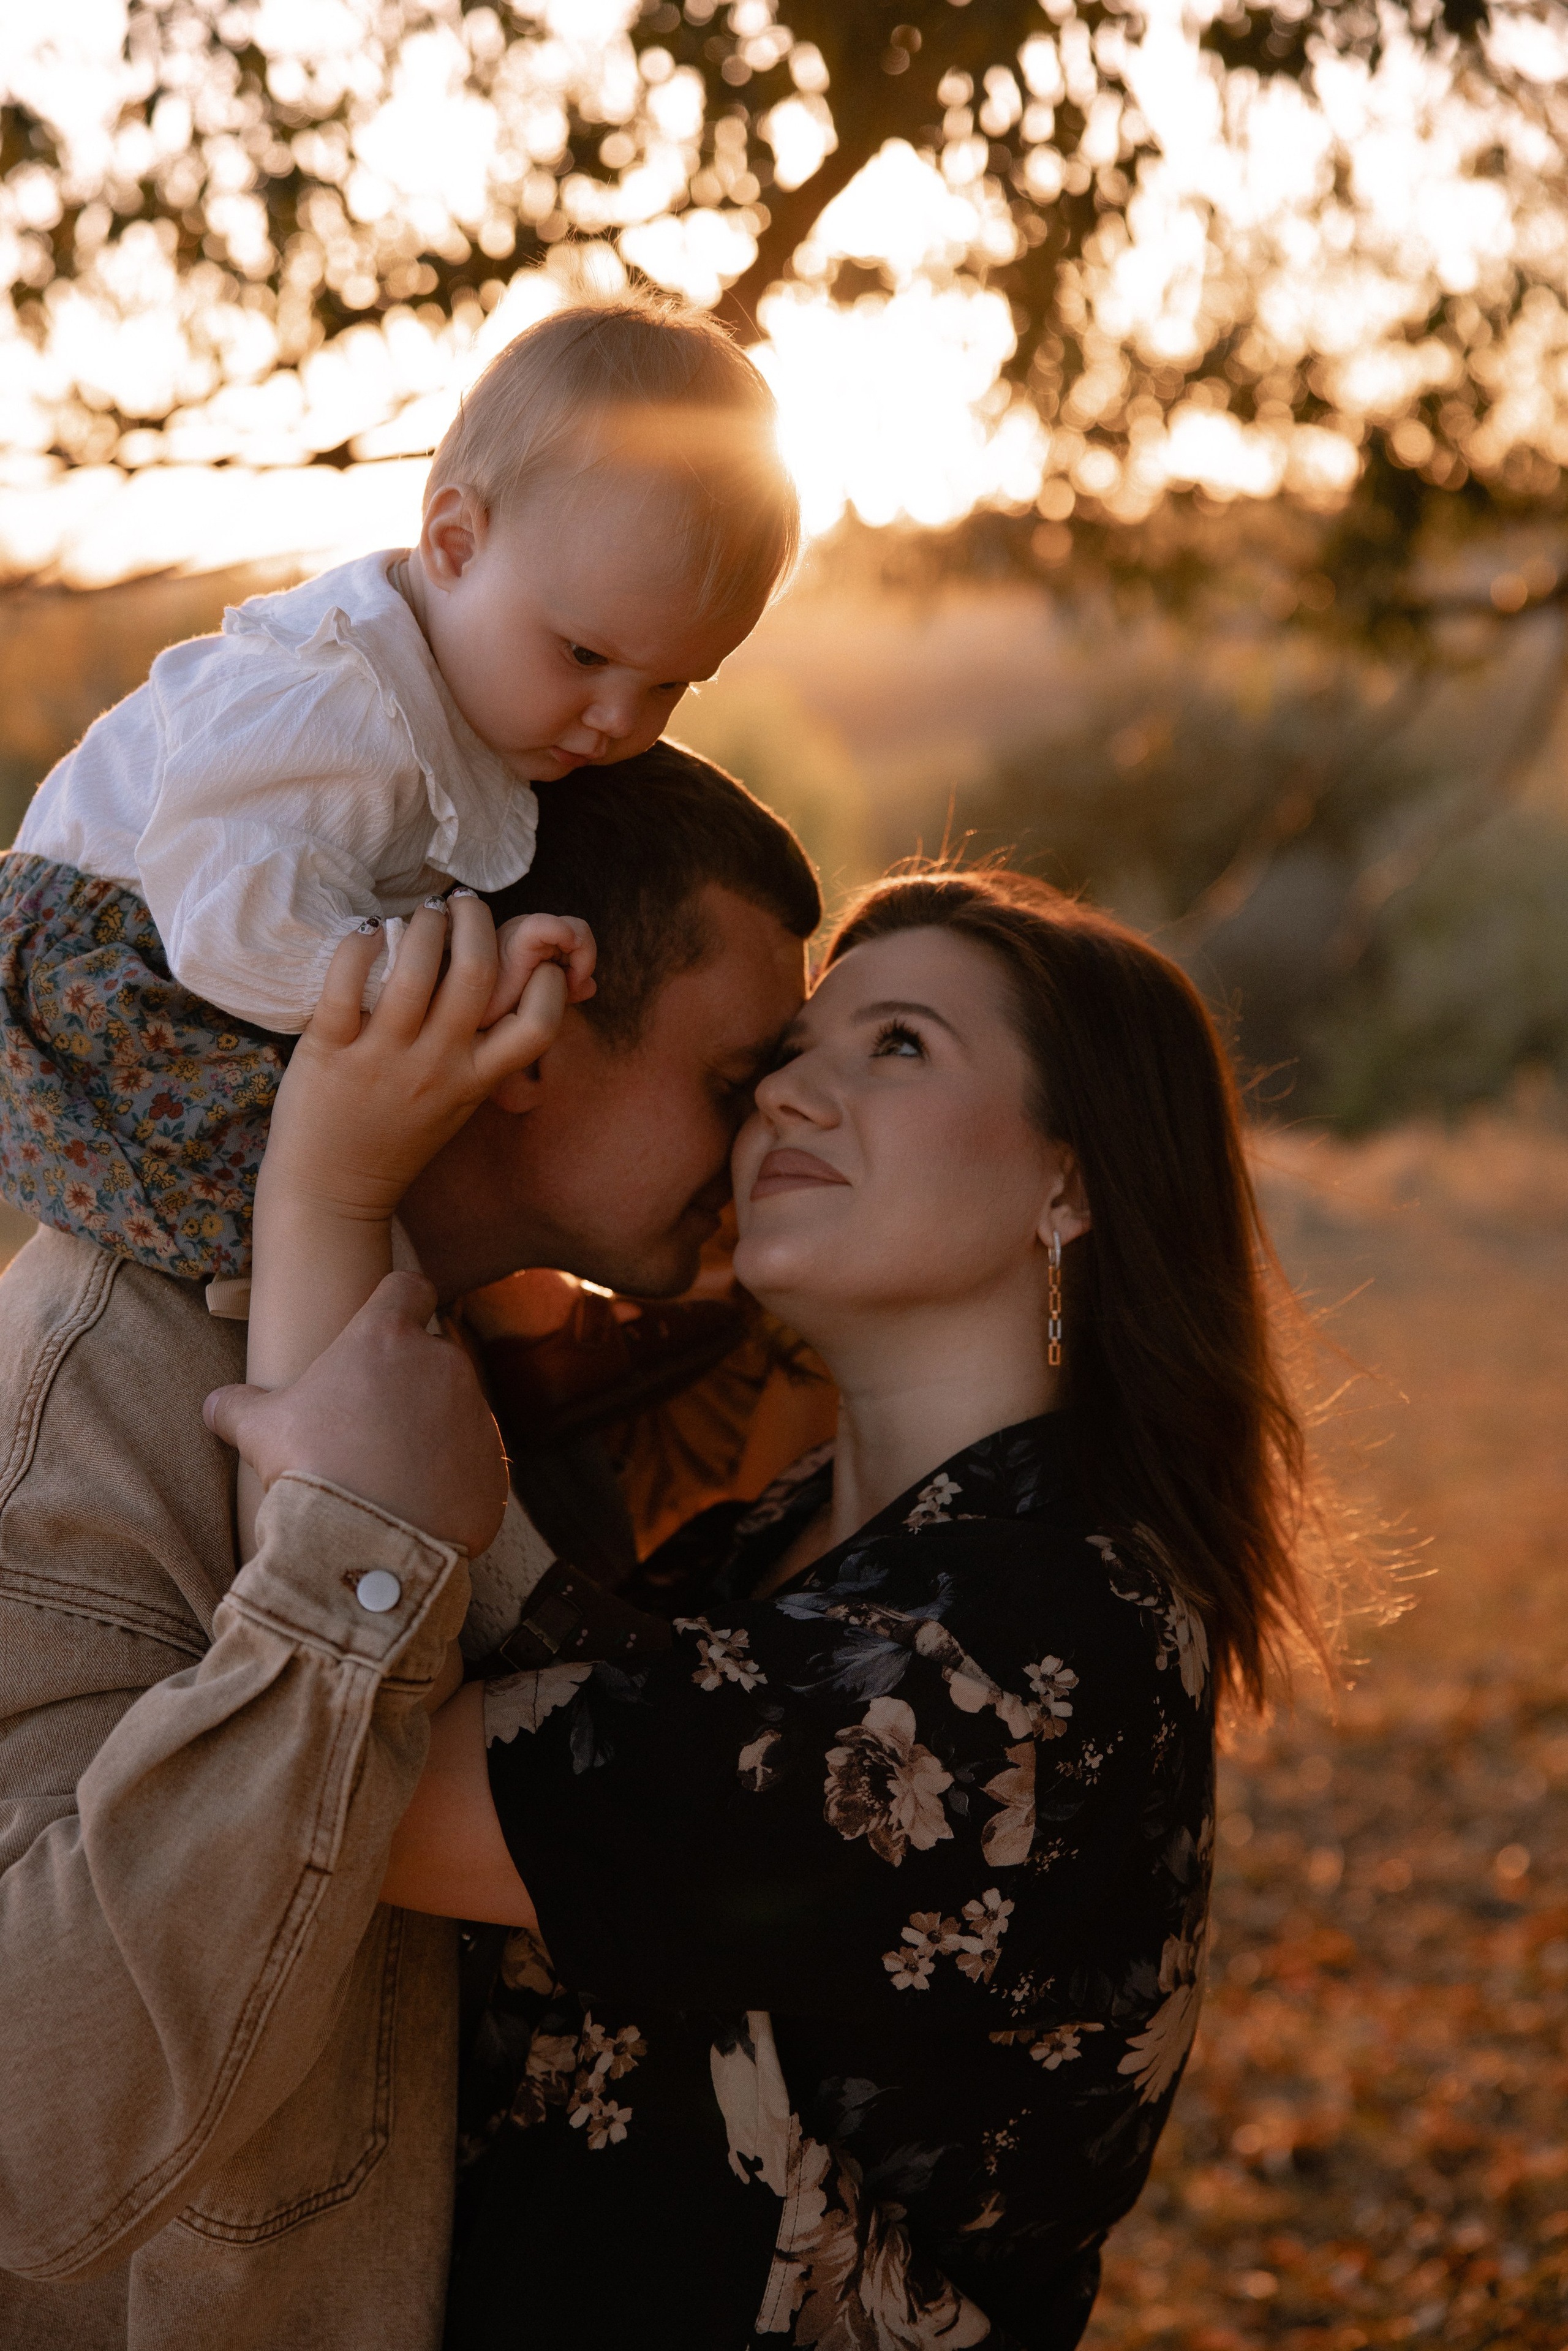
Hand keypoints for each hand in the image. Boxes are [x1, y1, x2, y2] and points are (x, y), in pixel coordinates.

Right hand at [205, 1273, 508, 1557]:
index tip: (385, 1323)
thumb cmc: (310, 1470)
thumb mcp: (261, 1431)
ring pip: (455, 1408)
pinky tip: (417, 1502)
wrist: (365, 1547)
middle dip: (407, 1381)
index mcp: (388, 1337)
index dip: (397, 1302)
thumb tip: (216, 1405)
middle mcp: (443, 1364)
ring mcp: (476, 1414)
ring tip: (390, 1471)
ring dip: (431, 1428)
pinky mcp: (494, 1466)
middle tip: (369, 1423)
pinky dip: (452, 1475)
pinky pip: (474, 1460)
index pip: (408, 1288)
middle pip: (432, 1355)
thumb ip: (238, 1406)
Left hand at [261, 894, 588, 1224]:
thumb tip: (517, 998)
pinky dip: (360, 944)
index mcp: (476, 1080)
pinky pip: (346, 980)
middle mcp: (436, 1066)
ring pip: (418, 967)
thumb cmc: (399, 1139)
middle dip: (477, 920)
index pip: (539, 1024)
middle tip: (464, 906)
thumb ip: (484, 1054)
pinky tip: (368, 935)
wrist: (332, 1192)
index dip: (548, 981)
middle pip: (480, 971)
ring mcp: (383, 1058)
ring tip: (422, 914)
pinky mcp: (328, 1050)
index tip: (533, 960)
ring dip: (424, 923)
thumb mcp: (460, 1103)